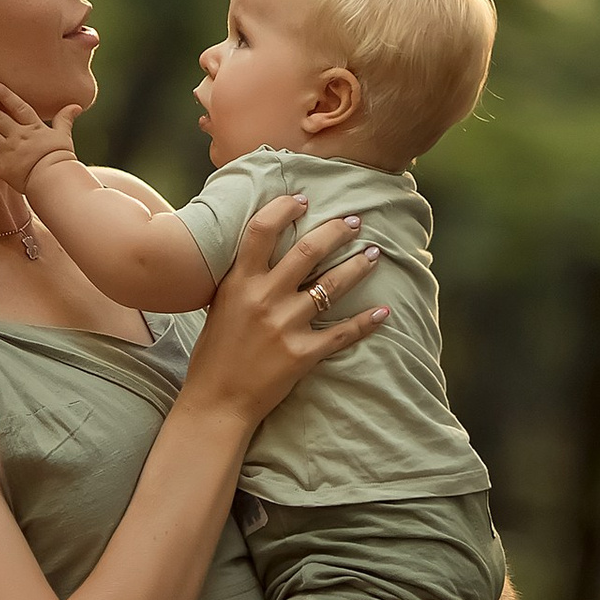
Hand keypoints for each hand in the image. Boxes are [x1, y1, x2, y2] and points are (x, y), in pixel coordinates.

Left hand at [0, 82, 81, 197]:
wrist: (55, 177)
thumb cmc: (62, 157)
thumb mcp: (64, 135)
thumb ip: (65, 119)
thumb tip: (76, 105)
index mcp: (32, 128)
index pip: (18, 107)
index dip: (6, 96)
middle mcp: (17, 136)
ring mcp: (8, 151)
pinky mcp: (2, 168)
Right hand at [184, 195, 386, 432]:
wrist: (217, 401)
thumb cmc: (215, 352)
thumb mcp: (220, 303)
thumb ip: (241, 275)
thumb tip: (260, 245)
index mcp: (239, 282)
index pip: (261, 230)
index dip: (285, 208)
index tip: (304, 198)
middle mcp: (263, 298)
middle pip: (308, 251)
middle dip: (337, 231)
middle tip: (356, 221)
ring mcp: (284, 326)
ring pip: (332, 286)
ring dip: (358, 267)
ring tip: (374, 254)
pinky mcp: (302, 355)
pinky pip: (342, 333)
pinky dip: (367, 322)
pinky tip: (384, 311)